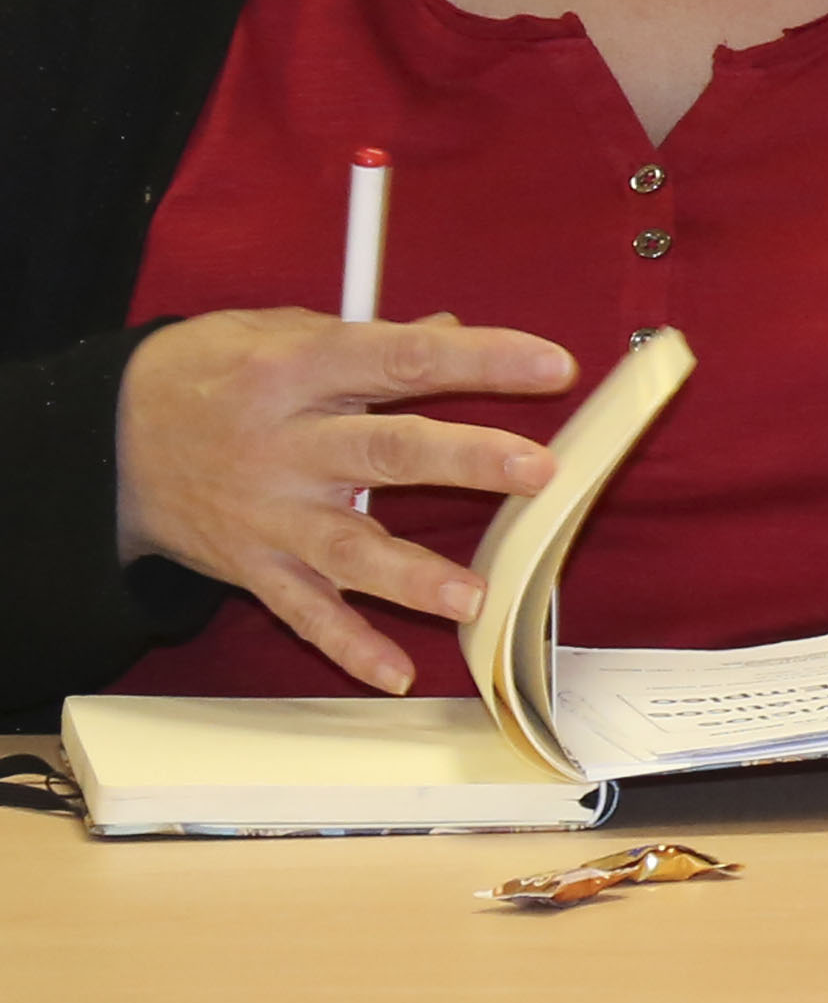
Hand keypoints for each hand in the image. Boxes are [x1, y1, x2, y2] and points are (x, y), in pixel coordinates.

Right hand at [110, 309, 576, 695]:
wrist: (102, 440)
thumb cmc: (205, 373)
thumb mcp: (278, 331)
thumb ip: (370, 339)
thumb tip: (450, 329)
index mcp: (299, 370)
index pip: (403, 358)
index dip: (479, 360)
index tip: (551, 365)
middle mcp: (285, 444)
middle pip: (386, 452)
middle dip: (465, 461)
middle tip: (538, 471)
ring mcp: (269, 513)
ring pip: (348, 547)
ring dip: (412, 576)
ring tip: (472, 598)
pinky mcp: (252, 566)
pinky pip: (304, 613)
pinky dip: (348, 647)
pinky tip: (397, 674)